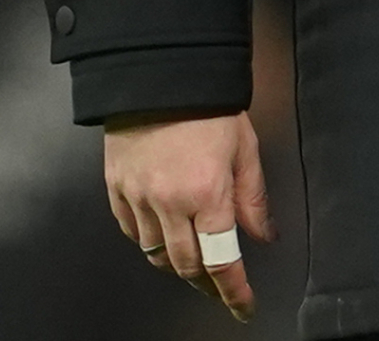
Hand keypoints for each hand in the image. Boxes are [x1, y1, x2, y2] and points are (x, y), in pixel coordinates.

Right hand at [104, 111, 273, 321]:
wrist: (159, 70)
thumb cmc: (207, 104)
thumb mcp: (245, 147)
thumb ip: (254, 197)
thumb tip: (263, 236)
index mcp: (207, 195)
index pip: (222, 262)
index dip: (235, 292)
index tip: (243, 307)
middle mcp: (169, 203)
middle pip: (186, 266)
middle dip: (205, 283)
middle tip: (218, 286)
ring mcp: (138, 196)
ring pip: (154, 252)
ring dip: (175, 262)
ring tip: (190, 258)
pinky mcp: (115, 185)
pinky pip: (128, 229)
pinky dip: (145, 239)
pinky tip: (158, 233)